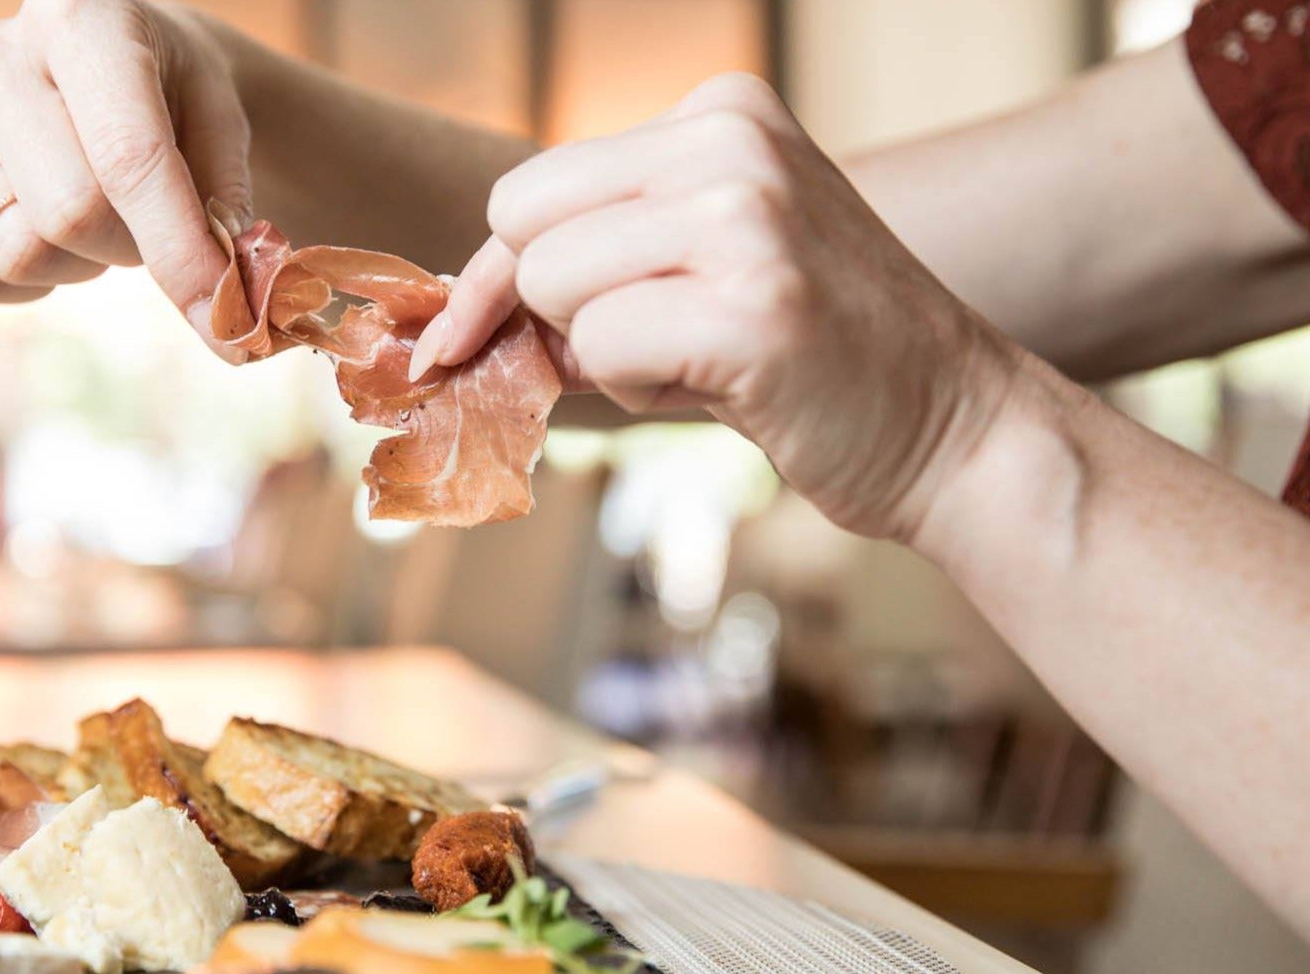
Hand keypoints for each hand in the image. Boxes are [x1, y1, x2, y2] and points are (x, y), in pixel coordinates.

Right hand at [0, 0, 249, 355]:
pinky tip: (48, 236)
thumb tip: (230, 310)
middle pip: (68, 214)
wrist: (107, 64)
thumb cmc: (172, 94)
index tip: (222, 319)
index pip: (127, 158)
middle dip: (130, 248)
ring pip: (15, 252)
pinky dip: (25, 285)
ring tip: (96, 214)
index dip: (178, 249)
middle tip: (150, 223)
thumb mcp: (219, 123)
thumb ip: (222, 208)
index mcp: (80, 18)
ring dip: (78, 263)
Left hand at [415, 74, 1022, 540]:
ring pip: (553, 288)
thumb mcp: (702, 266)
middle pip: (523, 226)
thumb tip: (452, 305)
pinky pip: (601, 349)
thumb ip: (594, 259)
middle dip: (554, 308)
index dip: (508, 275)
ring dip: (606, 353)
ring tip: (704, 359)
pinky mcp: (755, 307)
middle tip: (646, 343)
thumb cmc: (807, 359)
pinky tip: (727, 387)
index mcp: (721, 114)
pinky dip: (639, 390)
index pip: (531, 186)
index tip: (494, 332)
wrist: (952, 427)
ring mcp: (749, 219)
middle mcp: (733, 144)